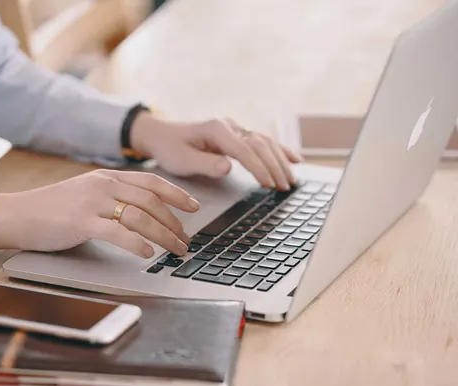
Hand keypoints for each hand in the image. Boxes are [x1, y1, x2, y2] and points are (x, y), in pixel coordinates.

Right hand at [0, 170, 199, 257]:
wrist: (16, 214)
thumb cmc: (51, 209)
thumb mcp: (86, 193)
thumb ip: (111, 196)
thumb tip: (142, 212)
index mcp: (107, 177)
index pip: (151, 181)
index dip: (176, 194)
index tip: (194, 207)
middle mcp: (103, 185)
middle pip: (151, 201)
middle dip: (174, 222)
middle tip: (186, 240)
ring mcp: (92, 202)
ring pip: (140, 217)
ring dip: (164, 235)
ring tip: (175, 250)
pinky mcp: (81, 222)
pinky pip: (118, 232)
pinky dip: (137, 243)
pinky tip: (148, 253)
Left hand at [130, 113, 301, 190]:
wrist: (162, 135)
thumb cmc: (170, 149)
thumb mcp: (182, 161)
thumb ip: (205, 164)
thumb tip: (228, 167)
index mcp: (216, 129)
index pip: (244, 150)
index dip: (258, 168)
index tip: (269, 184)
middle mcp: (229, 126)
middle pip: (260, 145)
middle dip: (275, 167)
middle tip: (284, 187)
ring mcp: (235, 129)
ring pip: (266, 143)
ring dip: (280, 161)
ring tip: (291, 181)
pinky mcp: (238, 135)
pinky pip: (264, 142)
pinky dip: (281, 151)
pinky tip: (295, 160)